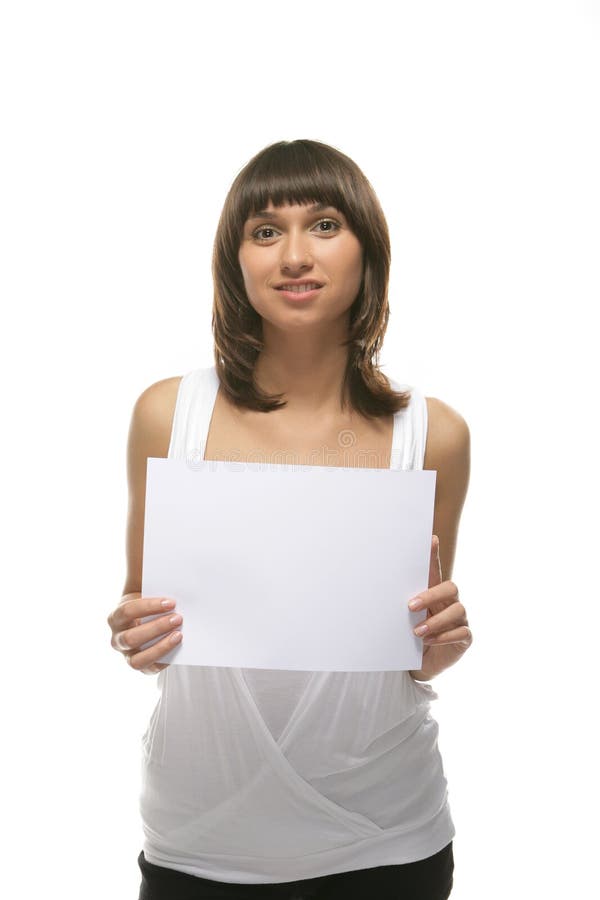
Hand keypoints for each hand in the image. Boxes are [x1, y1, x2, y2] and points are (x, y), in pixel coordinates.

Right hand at [107, 592, 182, 674]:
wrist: (144, 618)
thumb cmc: (149, 601)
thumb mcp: (148, 591)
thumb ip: (156, 585)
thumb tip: (180, 567)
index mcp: (116, 616)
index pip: (128, 611)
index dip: (149, 606)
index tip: (171, 601)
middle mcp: (117, 637)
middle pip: (132, 637)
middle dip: (156, 627)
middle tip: (178, 618)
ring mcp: (126, 654)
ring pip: (137, 658)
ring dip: (160, 647)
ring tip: (179, 635)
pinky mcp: (138, 665)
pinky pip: (147, 668)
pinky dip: (162, 661)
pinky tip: (177, 650)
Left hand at [407, 535, 471, 680]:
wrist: (421, 663)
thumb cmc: (411, 635)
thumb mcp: (403, 618)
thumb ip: (398, 604)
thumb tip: (375, 588)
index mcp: (434, 593)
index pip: (435, 570)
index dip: (434, 555)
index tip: (430, 539)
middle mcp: (450, 603)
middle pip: (450, 587)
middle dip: (430, 595)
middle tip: (409, 606)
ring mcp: (460, 620)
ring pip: (458, 610)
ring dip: (435, 621)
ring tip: (416, 631)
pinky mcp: (464, 638)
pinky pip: (461, 632)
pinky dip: (444, 637)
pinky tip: (429, 641)